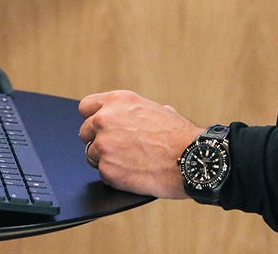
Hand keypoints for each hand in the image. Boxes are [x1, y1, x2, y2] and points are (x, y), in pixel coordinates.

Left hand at [76, 89, 201, 199]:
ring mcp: (104, 145)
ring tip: (130, 163)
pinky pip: (103, 174)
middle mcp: (105, 120)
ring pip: (91, 155)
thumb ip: (134, 112)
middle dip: (98, 140)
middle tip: (118, 149)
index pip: (86, 107)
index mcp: (117, 101)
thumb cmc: (180, 136)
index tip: (99, 128)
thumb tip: (130, 117)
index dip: (93, 119)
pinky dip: (116, 177)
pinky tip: (134, 174)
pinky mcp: (107, 170)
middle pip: (85, 132)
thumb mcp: (157, 109)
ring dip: (106, 160)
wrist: (192, 159)